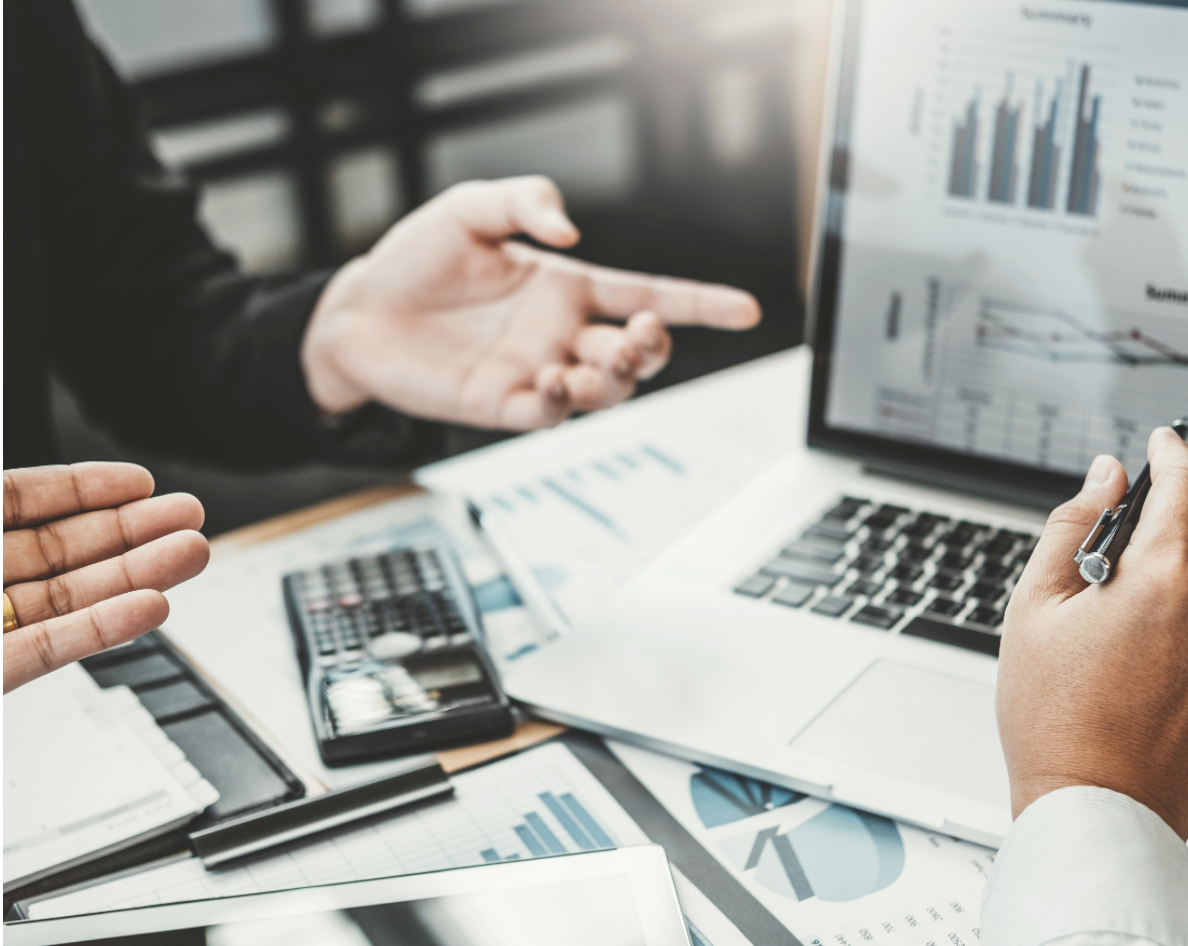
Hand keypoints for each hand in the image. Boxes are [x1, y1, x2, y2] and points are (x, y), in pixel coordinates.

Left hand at [3, 463, 209, 692]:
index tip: (138, 482)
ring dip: (135, 576)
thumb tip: (14, 485)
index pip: (18, 503)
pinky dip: (101, 630)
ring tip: (191, 554)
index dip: (80, 491)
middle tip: (188, 517)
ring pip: (65, 599)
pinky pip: (46, 650)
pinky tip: (150, 607)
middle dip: (131, 531)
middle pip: (57, 551)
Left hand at [301, 176, 761, 429]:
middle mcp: (561, 333)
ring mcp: (534, 371)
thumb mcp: (471, 207)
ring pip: (604, 392)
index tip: (748, 309)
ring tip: (585, 365)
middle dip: (654, 349)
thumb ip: (526, 202)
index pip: (651, 295)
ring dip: (611, 383)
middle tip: (639, 338)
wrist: (355, 311)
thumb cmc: (415, 259)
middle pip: (638, 353)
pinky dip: (558, 404)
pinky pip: (547, 416)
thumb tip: (573, 231)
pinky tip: (546, 380)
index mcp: (568, 287)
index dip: (701, 303)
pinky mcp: (499, 404)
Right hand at [997, 428, 1187, 839]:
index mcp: (1163, 580)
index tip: (1162, 441)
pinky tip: (1160, 641)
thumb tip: (1104, 476)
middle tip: (1146, 520)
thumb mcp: (1034, 610)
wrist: (1102, 810)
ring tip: (1139, 598)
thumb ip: (1071, 528)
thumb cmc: (1054, 719)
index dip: (1173, 450)